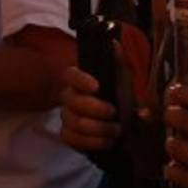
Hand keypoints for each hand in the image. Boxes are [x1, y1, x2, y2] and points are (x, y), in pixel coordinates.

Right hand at [59, 39, 145, 153]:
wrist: (116, 115)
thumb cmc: (116, 92)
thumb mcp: (121, 76)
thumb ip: (118, 61)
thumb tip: (114, 44)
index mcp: (78, 79)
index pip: (70, 75)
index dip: (81, 80)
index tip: (97, 86)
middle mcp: (68, 96)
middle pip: (73, 102)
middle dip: (96, 109)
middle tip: (115, 113)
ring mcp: (66, 116)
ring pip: (74, 124)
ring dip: (98, 129)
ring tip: (117, 130)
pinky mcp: (68, 135)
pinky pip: (71, 140)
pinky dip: (91, 143)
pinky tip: (107, 141)